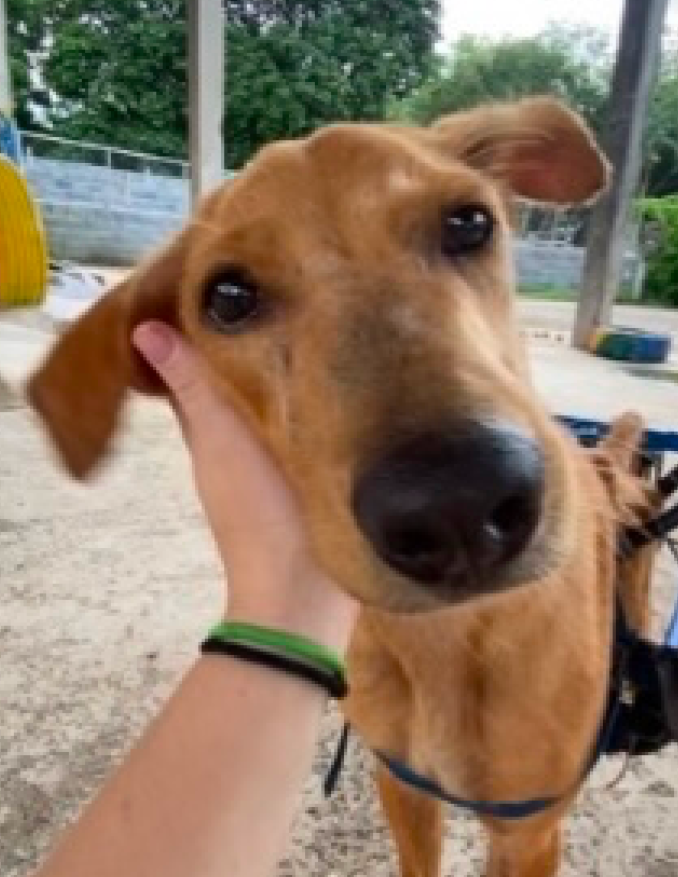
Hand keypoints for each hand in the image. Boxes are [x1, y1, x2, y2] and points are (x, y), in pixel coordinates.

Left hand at [132, 322, 356, 648]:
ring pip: (271, 404)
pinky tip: (335, 379)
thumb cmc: (260, 511)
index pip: (197, 370)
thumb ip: (192, 387)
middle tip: (279, 293)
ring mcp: (275, 465)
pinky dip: (308, 401)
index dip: (202, 330)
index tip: (224, 286)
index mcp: (212, 434)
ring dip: (282, 372)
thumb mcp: (222, 439)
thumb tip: (143, 330)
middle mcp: (238, 447)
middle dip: (250, 344)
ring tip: (312, 323)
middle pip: (234, 385)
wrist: (307, 590)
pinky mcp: (311, 476)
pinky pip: (303, 426)